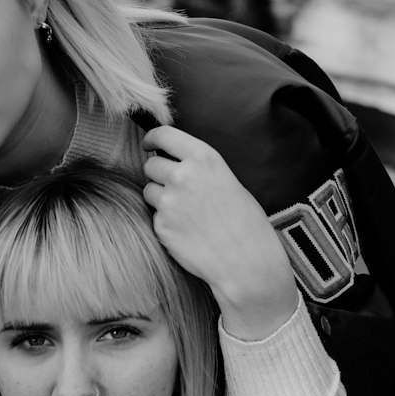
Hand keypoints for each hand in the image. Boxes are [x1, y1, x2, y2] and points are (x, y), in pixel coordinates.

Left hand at [142, 127, 297, 339]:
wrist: (245, 260)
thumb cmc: (245, 222)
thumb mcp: (228, 180)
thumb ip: (199, 169)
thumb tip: (176, 163)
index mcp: (203, 158)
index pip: (164, 135)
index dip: (153, 139)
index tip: (150, 145)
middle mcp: (182, 175)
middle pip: (151, 165)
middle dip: (158, 173)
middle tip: (173, 187)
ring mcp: (169, 202)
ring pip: (149, 191)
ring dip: (159, 197)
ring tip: (184, 212)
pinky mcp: (161, 227)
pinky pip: (155, 217)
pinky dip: (165, 222)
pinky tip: (187, 231)